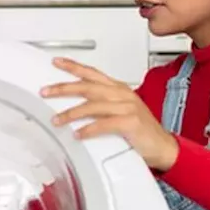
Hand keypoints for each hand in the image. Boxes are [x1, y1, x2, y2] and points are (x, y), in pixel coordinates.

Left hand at [41, 57, 178, 171]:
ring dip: (72, 113)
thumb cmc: (142, 130)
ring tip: (57, 120)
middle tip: (47, 91)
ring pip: (93, 105)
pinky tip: (78, 134)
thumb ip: (102, 105)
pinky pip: (104, 124)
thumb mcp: (121, 110)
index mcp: (119, 89)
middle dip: (64, 88)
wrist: (163, 146)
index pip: (93, 74)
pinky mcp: (130, 123)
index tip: (57, 62)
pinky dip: (88, 129)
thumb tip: (76, 106)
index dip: (74, 67)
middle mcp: (123, 94)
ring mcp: (128, 107)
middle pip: (88, 87)